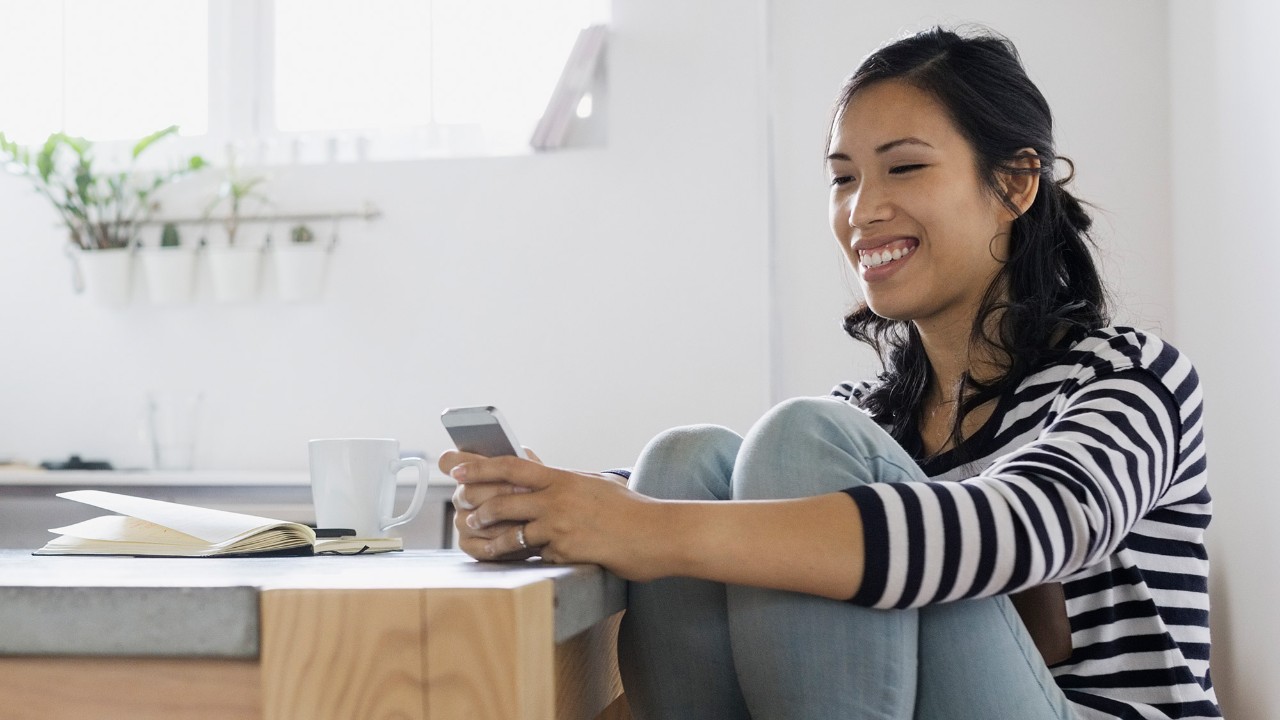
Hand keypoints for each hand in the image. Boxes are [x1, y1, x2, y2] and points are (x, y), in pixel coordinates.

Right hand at [439, 448, 542, 561]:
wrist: (548, 520)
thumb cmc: (536, 491)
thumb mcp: (531, 467)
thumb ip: (517, 456)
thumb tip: (509, 449)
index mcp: (470, 472)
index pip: (450, 461)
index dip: (460, 464)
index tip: (471, 469)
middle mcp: (462, 495)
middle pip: (468, 492)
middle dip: (500, 491)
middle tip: (525, 491)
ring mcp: (462, 519)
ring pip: (474, 519)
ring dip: (503, 518)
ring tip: (528, 516)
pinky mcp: (469, 543)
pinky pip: (478, 545)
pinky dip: (500, 543)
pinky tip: (516, 539)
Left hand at [449, 456, 668, 580]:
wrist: (657, 533)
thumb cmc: (630, 510)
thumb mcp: (596, 484)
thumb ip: (566, 480)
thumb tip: (542, 471)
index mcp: (563, 478)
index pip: (512, 465)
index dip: (480, 466)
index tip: (457, 467)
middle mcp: (558, 498)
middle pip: (503, 499)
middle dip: (477, 507)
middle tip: (463, 512)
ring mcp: (561, 526)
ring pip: (513, 532)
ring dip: (491, 539)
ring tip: (477, 542)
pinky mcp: (567, 552)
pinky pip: (537, 556)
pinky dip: (529, 559)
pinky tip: (521, 563)